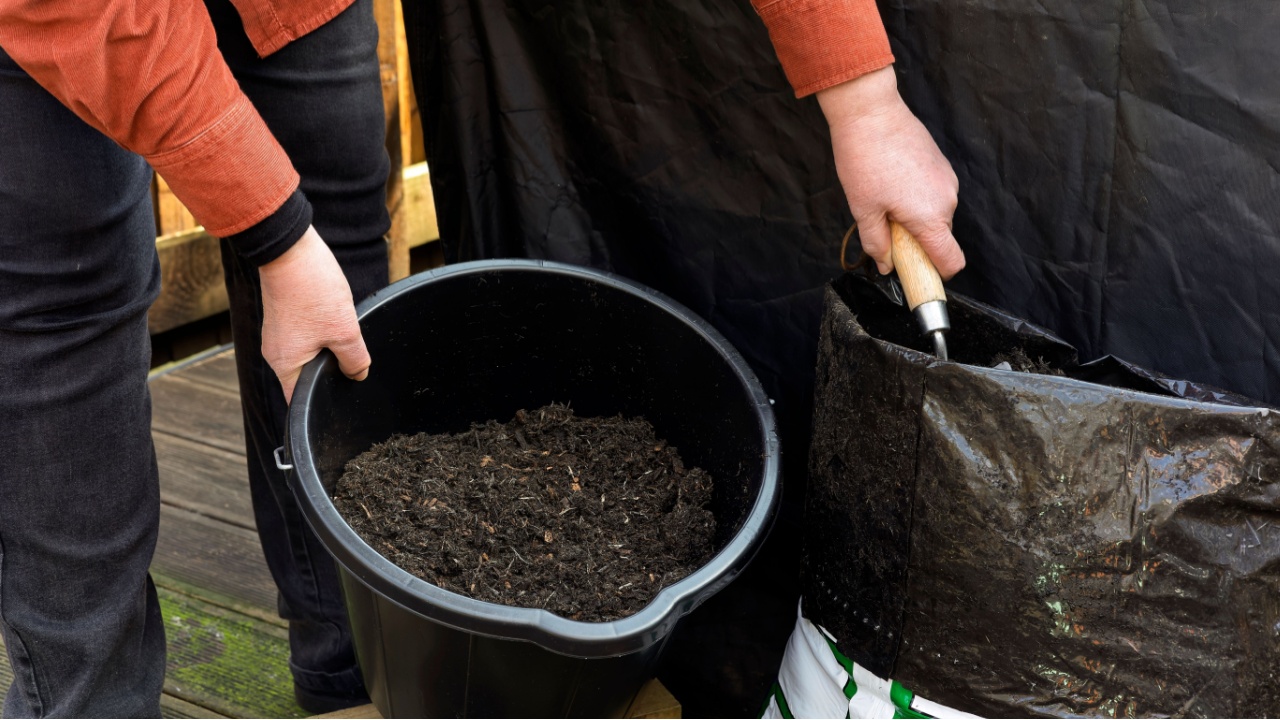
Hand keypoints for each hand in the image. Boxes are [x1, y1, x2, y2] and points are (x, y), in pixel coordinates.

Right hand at [258, 225, 370, 402]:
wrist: (290, 249)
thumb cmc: (312, 290)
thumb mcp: (344, 331)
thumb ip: (355, 360)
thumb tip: (358, 375)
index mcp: (285, 365)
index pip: (302, 400)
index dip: (323, 402)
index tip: (343, 395)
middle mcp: (276, 354)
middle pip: (307, 378)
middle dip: (331, 372)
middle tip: (351, 359)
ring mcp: (278, 335)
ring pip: (309, 355)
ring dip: (328, 349)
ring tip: (341, 333)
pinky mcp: (284, 319)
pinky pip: (305, 337)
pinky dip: (321, 333)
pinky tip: (333, 319)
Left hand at [817, 66, 964, 278]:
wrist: (870, 112)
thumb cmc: (864, 160)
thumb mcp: (863, 210)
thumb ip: (877, 243)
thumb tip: (886, 265)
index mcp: (931, 217)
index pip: (952, 261)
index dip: (937, 275)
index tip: (916, 274)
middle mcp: (948, 200)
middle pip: (939, 238)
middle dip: (915, 241)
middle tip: (884, 225)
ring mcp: (947, 180)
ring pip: (935, 215)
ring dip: (914, 218)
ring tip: (884, 198)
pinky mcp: (942, 165)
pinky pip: (933, 194)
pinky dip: (917, 199)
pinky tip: (892, 182)